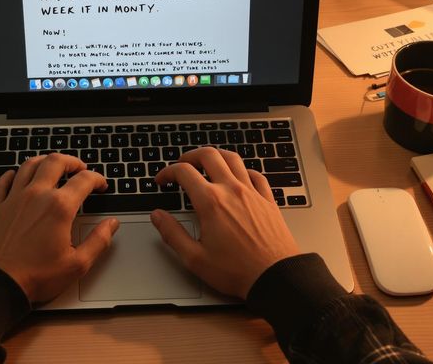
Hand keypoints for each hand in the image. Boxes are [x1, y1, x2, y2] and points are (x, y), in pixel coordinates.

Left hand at [0, 153, 119, 303]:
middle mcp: (36, 196)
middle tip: (80, 168)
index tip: (101, 185)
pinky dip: (13, 174)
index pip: (84, 180)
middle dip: (72, 161)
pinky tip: (18, 176)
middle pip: (55, 162)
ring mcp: (14, 199)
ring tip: (53, 166)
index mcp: (59, 207)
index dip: (97, 179)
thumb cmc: (36, 276)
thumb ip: (98, 241)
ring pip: (29, 165)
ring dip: (45, 161)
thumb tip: (111, 225)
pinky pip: (4, 181)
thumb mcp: (77, 264)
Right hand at [150, 147, 299, 298]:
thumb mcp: (195, 258)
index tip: (162, 180)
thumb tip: (157, 216)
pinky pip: (255, 174)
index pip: (184, 172)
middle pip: (208, 156)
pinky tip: (238, 177)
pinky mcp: (267, 200)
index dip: (168, 172)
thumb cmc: (237, 271)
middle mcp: (231, 191)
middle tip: (182, 164)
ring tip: (206, 162)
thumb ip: (172, 234)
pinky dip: (243, 170)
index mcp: (210, 202)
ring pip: (233, 159)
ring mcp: (252, 193)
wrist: (275, 277)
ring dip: (216, 156)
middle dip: (190, 156)